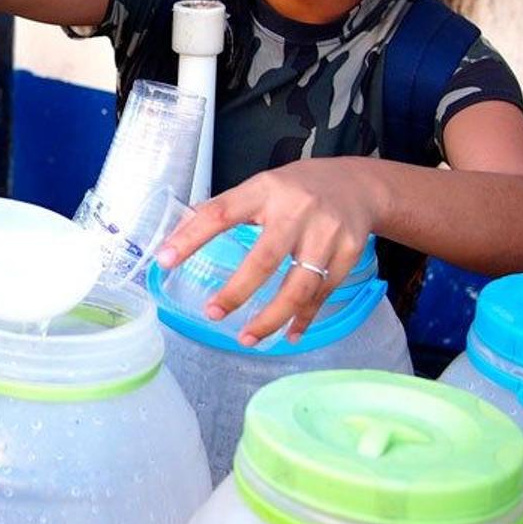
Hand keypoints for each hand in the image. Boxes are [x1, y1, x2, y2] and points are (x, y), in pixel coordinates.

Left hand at [154, 158, 384, 345]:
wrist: (358, 185)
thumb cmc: (297, 188)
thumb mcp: (260, 186)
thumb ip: (225, 209)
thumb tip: (178, 235)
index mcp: (263, 191)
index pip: (220, 214)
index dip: (190, 238)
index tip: (164, 260)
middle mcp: (296, 211)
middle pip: (264, 259)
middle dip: (236, 292)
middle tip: (212, 313)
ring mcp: (325, 234)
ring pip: (298, 286)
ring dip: (270, 318)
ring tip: (247, 338)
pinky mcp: (348, 253)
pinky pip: (321, 294)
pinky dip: (303, 318)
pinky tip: (287, 334)